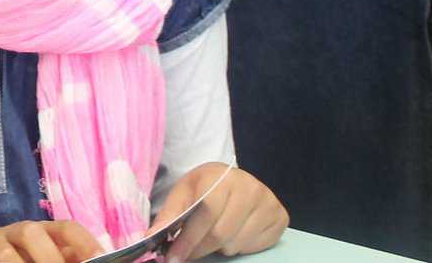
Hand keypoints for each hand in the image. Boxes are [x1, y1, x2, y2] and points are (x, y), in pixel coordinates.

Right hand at [0, 220, 104, 262]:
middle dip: (48, 259)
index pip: (65, 227)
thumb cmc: (14, 258)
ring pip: (3, 254)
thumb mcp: (39, 254)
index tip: (101, 258)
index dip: (84, 241)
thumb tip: (99, 262)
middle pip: (30, 233)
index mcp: (40, 230)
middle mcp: (14, 232)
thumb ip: (65, 257)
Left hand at [150, 163, 286, 262]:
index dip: (188, 239)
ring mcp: (268, 202)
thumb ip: (169, 215)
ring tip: (213, 236)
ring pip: (236, 243)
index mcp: (223, 177)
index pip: (205, 214)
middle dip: (199, 248)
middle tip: (187, 254)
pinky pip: (255, 246)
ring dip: (219, 248)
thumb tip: (151, 237)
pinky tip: (233, 234)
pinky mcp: (280, 217)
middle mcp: (250, 187)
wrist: (233, 179)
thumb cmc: (205, 187)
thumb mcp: (184, 193)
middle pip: (221, 233)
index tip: (173, 257)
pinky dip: (239, 247)